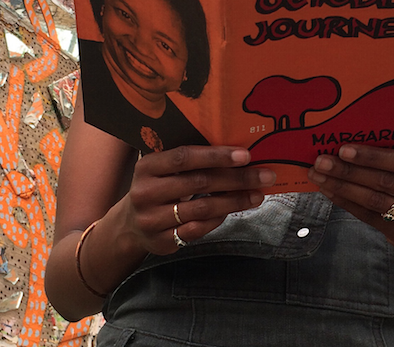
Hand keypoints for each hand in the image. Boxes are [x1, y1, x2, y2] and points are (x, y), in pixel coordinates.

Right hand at [121, 145, 275, 254]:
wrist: (129, 224)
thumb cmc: (156, 186)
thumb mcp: (161, 168)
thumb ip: (188, 159)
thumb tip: (235, 151)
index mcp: (147, 166)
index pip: (185, 157)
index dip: (216, 156)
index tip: (245, 155)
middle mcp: (146, 192)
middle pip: (199, 183)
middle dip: (236, 178)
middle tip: (264, 175)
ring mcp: (152, 220)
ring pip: (202, 208)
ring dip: (234, 201)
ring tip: (257, 194)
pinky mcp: (162, 242)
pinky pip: (198, 229)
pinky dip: (219, 219)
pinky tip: (234, 209)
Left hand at [307, 144, 393, 252]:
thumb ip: (393, 157)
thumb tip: (348, 142)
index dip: (371, 156)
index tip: (343, 150)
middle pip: (383, 181)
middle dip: (348, 170)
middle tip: (322, 161)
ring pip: (374, 200)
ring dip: (342, 187)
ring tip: (319, 176)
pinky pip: (368, 216)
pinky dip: (345, 202)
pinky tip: (329, 191)